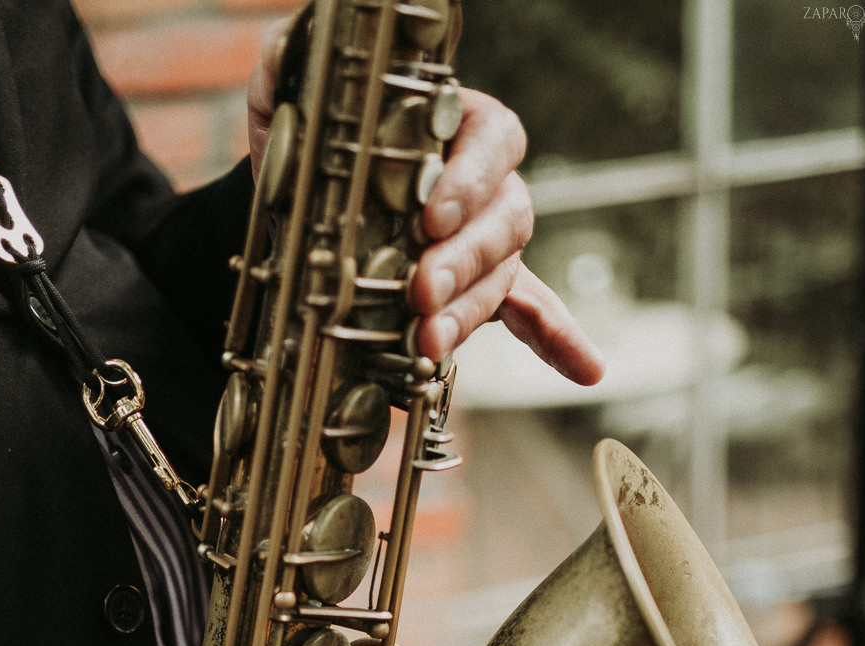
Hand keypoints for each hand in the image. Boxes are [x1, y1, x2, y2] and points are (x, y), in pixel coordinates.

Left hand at [246, 39, 602, 384]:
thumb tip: (280, 57)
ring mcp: (488, 242)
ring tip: (429, 340)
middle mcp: (486, 185)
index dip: (469, 180)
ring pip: (501, 275)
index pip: (492, 141)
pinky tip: (584, 370)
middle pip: (504, 218)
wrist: (311, 206)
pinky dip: (557, 338)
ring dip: (469, 312)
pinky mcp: (478, 289)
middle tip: (421, 291)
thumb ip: (289, 69)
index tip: (431, 215)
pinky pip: (531, 312)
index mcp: (460, 125)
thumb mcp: (295, 100)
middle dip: (463, 260)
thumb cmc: (318, 144)